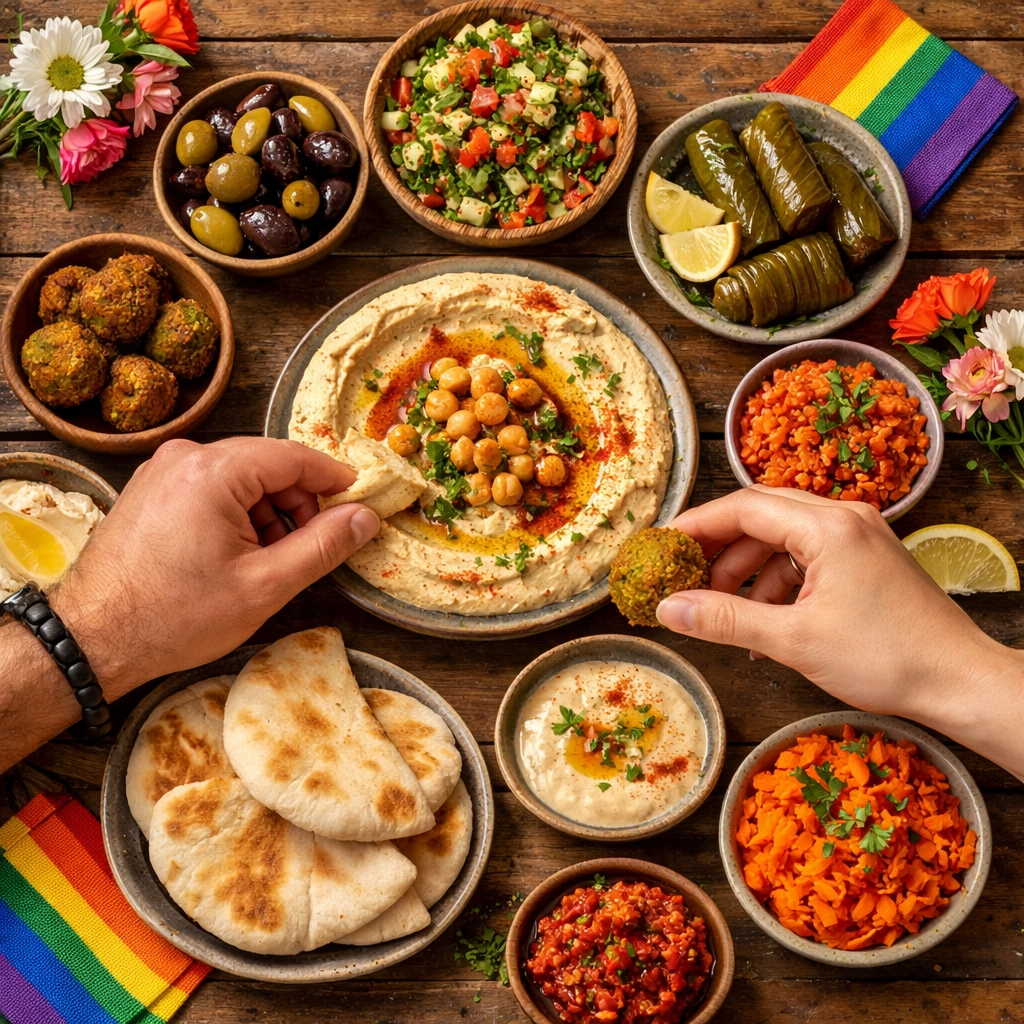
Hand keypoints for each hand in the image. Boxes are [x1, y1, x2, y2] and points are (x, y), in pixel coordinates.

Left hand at [49, 437, 379, 698]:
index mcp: (213, 471)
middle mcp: (184, 457)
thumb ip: (322, 546)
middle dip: (298, 503)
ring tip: (271, 561)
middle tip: (314, 546)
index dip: (333, 479)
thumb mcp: (265, 586)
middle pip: (267, 464)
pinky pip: (211, 488)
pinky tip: (239, 556)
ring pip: (240, 478)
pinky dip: (237, 514)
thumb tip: (364, 518)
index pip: (294, 456)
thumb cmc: (173, 616)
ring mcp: (161, 471)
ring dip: (268, 512)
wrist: (91, 638)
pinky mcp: (150, 490)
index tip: (359, 501)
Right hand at [656, 486, 1014, 723]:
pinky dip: (778, 581)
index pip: (743, 507)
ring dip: (747, 568)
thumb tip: (668, 610)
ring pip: (783, 536)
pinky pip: (807, 556)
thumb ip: (724, 619)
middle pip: (761, 514)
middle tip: (681, 572)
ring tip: (722, 609)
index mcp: (828, 527)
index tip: (662, 546)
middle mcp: (845, 518)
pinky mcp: (867, 558)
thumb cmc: (887, 659)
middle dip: (718, 546)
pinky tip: (763, 621)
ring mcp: (860, 536)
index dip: (696, 525)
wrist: (960, 682)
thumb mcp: (793, 640)